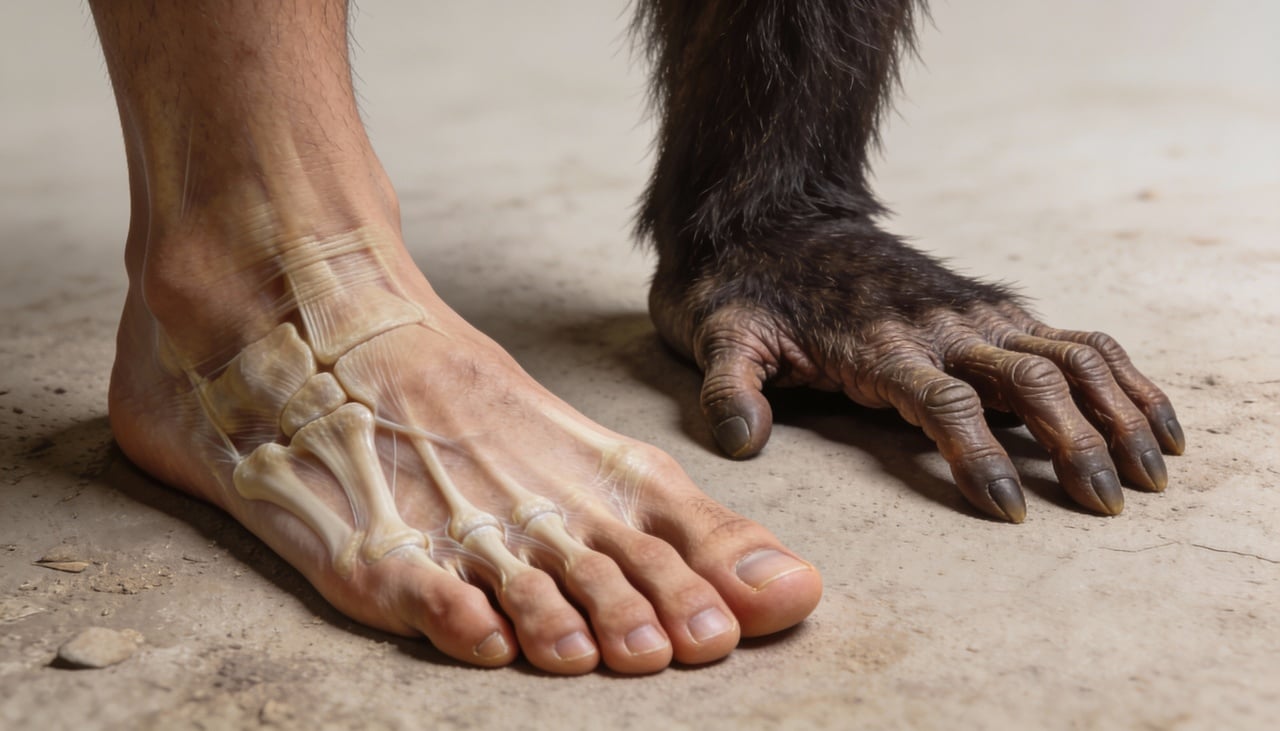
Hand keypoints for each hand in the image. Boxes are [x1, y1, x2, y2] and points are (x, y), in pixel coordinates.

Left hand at [649, 226, 1184, 521]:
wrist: (774, 219)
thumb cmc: (747, 292)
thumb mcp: (719, 337)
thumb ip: (730, 387)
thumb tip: (740, 439)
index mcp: (879, 344)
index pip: (944, 402)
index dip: (981, 455)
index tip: (1009, 510)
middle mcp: (941, 325)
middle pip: (1029, 380)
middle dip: (1076, 443)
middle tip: (1105, 505)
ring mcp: (975, 313)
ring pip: (1069, 357)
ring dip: (1117, 411)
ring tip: (1153, 471)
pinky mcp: (993, 309)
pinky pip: (1075, 340)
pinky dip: (1122, 377)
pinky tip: (1154, 420)